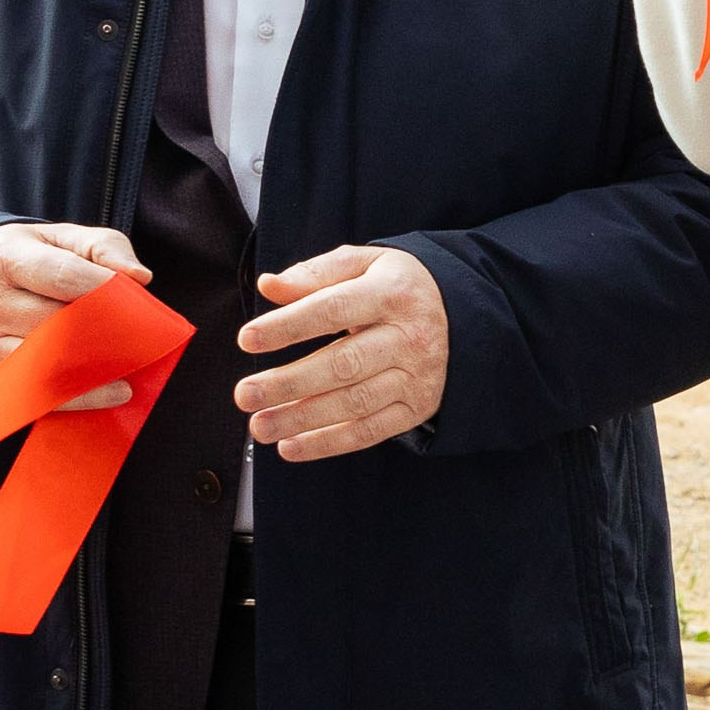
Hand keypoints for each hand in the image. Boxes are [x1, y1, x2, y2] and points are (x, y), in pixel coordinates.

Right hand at [0, 221, 150, 409]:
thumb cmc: (20, 262)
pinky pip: (34, 396)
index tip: (138, 304)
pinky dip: (76, 399)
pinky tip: (108, 394)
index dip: (106, 291)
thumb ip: (101, 247)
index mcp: (3, 257)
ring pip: (46, 367)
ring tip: (128, 377)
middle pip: (57, 325)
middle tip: (143, 344)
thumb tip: (139, 277)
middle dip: (105, 336)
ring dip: (94, 375)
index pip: (63, 276)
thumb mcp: (54, 239)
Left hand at [235, 243, 449, 463]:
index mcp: (391, 293)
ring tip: (260, 425)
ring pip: (354, 402)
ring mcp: (415, 376)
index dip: (289, 326)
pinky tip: (292, 446)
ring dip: (302, 419)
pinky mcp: (416, 408)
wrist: (464, 316)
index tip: (248, 339)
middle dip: (289, 383)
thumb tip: (269, 286)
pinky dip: (329, 443)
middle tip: (245, 394)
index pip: (333, 309)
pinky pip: (370, 431)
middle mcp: (408, 337)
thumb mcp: (365, 264)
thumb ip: (315, 273)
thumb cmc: (398, 287)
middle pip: (343, 364)